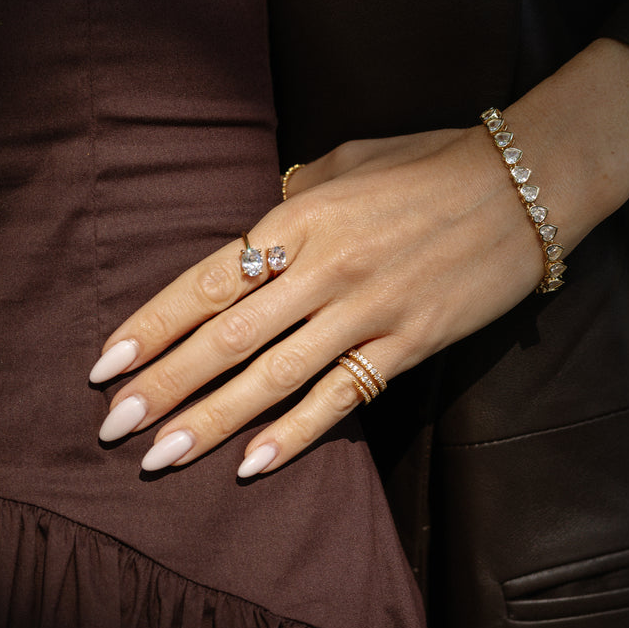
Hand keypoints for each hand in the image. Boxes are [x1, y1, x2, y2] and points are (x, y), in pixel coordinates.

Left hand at [91, 125, 548, 475]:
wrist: (521, 187)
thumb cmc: (430, 164)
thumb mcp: (349, 162)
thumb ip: (294, 200)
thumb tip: (260, 234)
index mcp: (301, 217)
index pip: (208, 282)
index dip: (152, 327)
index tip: (107, 367)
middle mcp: (324, 269)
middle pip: (227, 339)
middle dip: (163, 388)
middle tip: (113, 428)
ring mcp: (368, 311)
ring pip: (274, 378)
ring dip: (211, 422)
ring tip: (160, 457)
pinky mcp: (409, 344)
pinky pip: (343, 397)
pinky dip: (296, 434)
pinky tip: (253, 465)